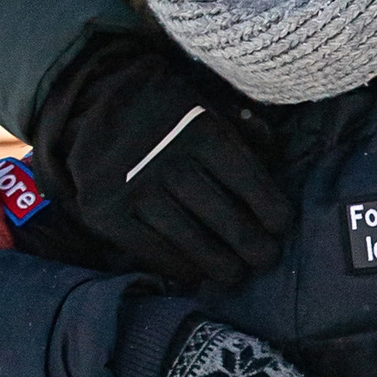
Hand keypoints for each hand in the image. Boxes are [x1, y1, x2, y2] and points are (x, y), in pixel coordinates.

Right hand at [28, 38, 294, 285]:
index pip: (249, 181)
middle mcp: (168, 160)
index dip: (272, 211)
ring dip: (220, 265)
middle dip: (254, 247)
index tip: (281, 226)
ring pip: (191, 242)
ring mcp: (133, 190)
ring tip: (234, 274)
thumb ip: (245, 131)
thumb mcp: (210, 104)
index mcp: (201, 130)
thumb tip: (276, 162)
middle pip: (225, 219)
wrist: (96, 103)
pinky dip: (179, 267)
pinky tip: (195, 272)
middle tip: (266, 259)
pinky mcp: (106, 213)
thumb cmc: (169, 110)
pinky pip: (152, 251)